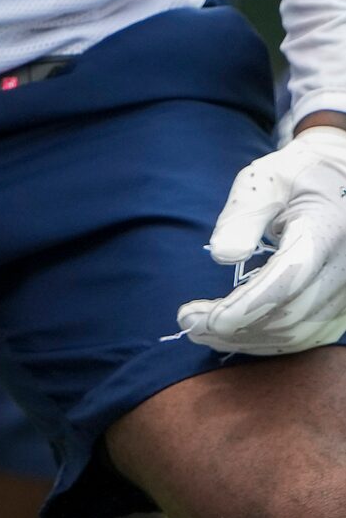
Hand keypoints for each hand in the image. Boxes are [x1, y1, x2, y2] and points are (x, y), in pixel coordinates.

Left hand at [176, 123, 345, 354]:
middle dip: (235, 326)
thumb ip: (244, 213)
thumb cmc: (297, 176)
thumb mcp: (265, 179)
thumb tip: (222, 254)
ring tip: (199, 330)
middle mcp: (341, 268)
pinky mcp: (341, 305)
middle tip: (187, 323)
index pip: (288, 277)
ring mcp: (345, 292)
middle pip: (289, 312)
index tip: (208, 319)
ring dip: (246, 338)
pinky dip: (266, 341)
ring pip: (297, 331)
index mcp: (324, 231)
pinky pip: (305, 335)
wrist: (342, 180)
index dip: (249, 305)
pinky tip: (232, 334)